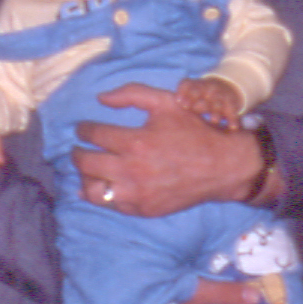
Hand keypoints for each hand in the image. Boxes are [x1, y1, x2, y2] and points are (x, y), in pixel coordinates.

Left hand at [73, 83, 264, 217]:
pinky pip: (111, 205)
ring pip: (91, 189)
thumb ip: (132, 94)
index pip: (92, 134)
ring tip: (90, 169)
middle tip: (81, 148)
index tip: (84, 128)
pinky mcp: (144, 209)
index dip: (84, 129)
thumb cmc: (196, 131)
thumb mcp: (168, 103)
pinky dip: (102, 195)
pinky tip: (101, 185)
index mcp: (135, 142)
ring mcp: (137, 194)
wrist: (225, 166)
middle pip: (85, 163)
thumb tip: (101, 98)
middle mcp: (131, 170)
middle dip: (78, 152)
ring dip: (85, 177)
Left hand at [177, 75, 246, 127]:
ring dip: (215, 112)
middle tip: (193, 110)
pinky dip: (233, 119)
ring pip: (217, 103)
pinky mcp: (231, 103)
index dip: (183, 93)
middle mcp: (207, 88)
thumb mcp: (190, 95)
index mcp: (194, 85)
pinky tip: (232, 127)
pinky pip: (232, 111)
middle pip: (202, 93)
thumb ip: (182, 101)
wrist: (225, 88)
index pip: (187, 85)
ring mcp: (220, 95)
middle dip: (197, 100)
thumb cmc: (200, 97)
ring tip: (213, 121)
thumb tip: (172, 108)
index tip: (181, 104)